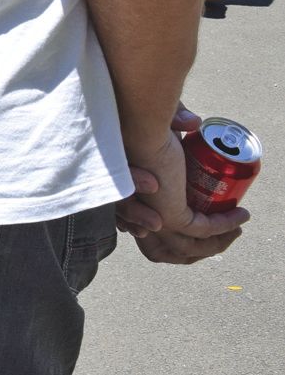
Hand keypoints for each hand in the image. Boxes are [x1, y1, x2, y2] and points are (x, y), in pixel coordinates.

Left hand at [116, 106, 248, 263]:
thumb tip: (192, 123)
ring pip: (190, 246)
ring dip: (219, 241)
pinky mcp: (172, 216)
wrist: (139, 126)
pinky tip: (241, 215)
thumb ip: (173, 126)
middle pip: (170, 251)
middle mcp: (141, 216)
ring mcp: (155, 218)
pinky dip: (226, 226)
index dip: (180, 238)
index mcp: (132, 203)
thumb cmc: (143, 123)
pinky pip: (205, 230)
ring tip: (237, 227)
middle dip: (202, 248)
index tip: (209, 222)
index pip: (151, 236)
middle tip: (227, 231)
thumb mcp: (160, 132)